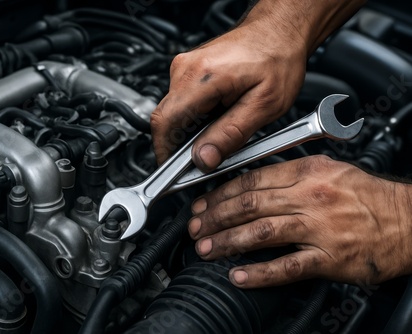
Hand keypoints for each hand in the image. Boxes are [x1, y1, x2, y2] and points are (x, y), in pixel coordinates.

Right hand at [151, 18, 306, 170]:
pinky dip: (196, 120)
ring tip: (221, 133)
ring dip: (191, 132)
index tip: (174, 173)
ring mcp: (185, 68)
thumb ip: (230, 134)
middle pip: (167, 120)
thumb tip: (204, 159)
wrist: (280, 31)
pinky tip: (218, 120)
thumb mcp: (263, 105)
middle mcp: (186, 69)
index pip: (165, 122)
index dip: (165, 152)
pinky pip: (182, 104)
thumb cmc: (278, 58)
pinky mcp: (189, 71)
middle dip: (182, 146)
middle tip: (207, 159)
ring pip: (175, 114)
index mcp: (201, 77)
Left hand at [188, 155, 411, 287]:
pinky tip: (240, 276)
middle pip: (250, 205)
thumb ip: (290, 174)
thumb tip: (251, 182)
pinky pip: (288, 266)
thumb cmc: (369, 197)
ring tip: (207, 249)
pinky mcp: (330, 258)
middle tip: (196, 228)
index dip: (221, 193)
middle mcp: (311, 197)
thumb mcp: (329, 170)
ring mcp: (320, 228)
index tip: (203, 203)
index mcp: (308, 173)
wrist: (409, 220)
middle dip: (216, 217)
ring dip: (229, 242)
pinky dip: (260, 272)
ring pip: (262, 232)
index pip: (252, 180)